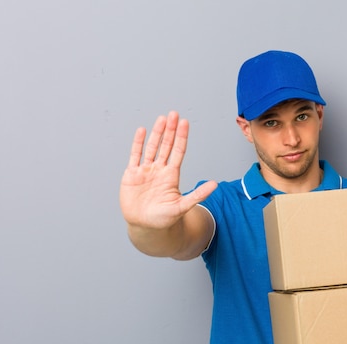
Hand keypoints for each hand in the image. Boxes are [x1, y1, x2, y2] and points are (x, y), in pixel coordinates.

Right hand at [120, 111, 216, 229]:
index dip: (181, 137)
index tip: (185, 123)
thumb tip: (214, 185)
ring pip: (152, 147)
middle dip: (171, 130)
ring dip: (157, 133)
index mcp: (171, 175)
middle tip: (174, 114)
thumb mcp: (182, 207)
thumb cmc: (164, 219)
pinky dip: (138, 143)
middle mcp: (160, 170)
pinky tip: (142, 131)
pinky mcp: (132, 175)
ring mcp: (146, 171)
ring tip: (162, 119)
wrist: (144, 227)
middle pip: (166, 145)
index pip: (178, 151)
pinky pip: (135, 156)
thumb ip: (197, 195)